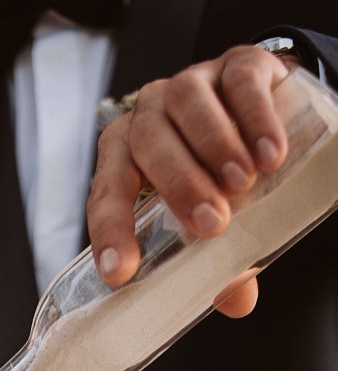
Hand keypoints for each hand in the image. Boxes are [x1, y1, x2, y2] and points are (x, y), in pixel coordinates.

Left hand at [87, 45, 293, 315]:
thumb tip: (236, 303)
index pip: (106, 192)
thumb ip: (218, 260)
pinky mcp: (237, 64)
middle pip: (146, 141)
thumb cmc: (224, 175)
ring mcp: (192, 82)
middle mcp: (149, 114)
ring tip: (245, 186)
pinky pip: (238, 82)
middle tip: (212, 224)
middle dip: (177, 185)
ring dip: (214, 148)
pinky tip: (270, 155)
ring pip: (186, 102)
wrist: (267, 111)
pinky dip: (254, 118)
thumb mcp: (215, 218)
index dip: (110, 231)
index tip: (120, 272)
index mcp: (127, 156)